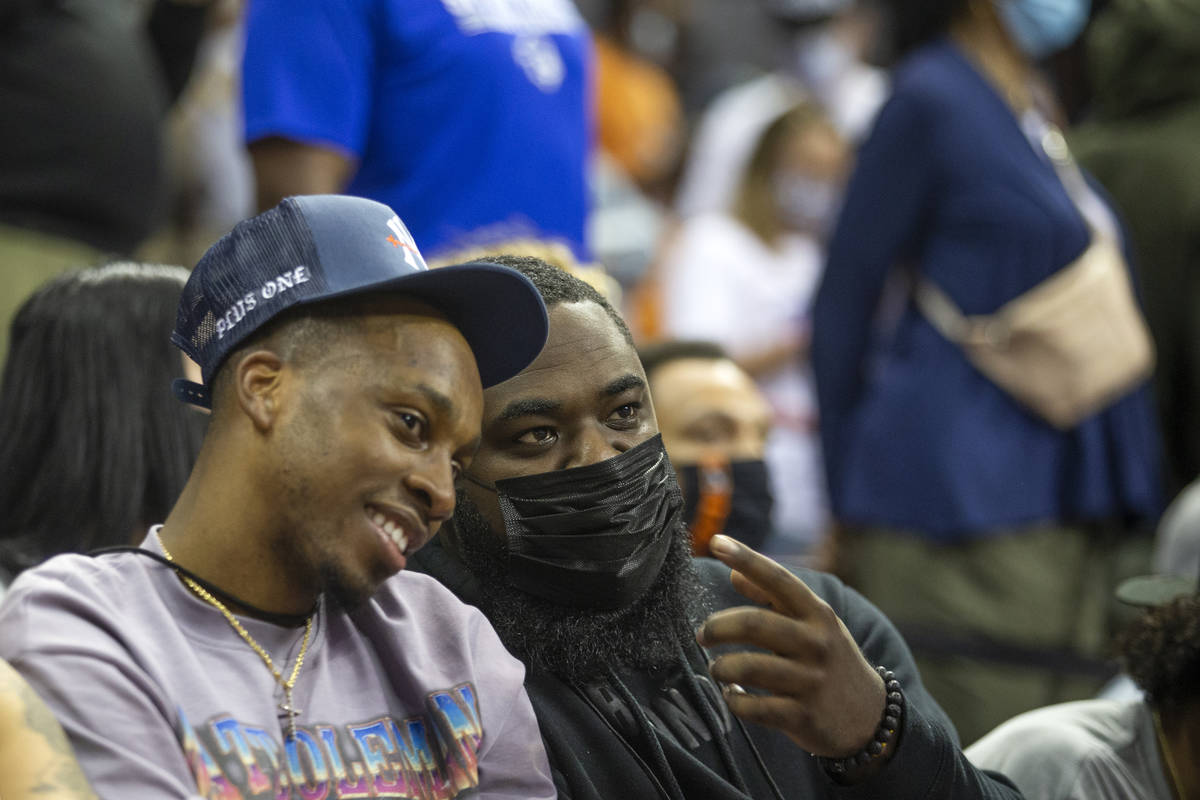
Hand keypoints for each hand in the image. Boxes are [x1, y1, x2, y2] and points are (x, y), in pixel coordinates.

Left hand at [696, 535, 884, 758]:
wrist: (869, 716)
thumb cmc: (829, 659)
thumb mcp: (812, 624)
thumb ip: (772, 598)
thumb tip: (734, 574)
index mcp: (817, 614)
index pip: (778, 579)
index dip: (746, 558)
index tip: (716, 542)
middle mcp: (816, 643)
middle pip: (754, 624)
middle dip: (717, 628)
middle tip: (702, 635)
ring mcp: (811, 681)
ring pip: (749, 668)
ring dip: (722, 668)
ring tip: (717, 669)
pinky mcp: (803, 716)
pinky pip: (755, 708)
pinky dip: (735, 701)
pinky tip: (733, 696)